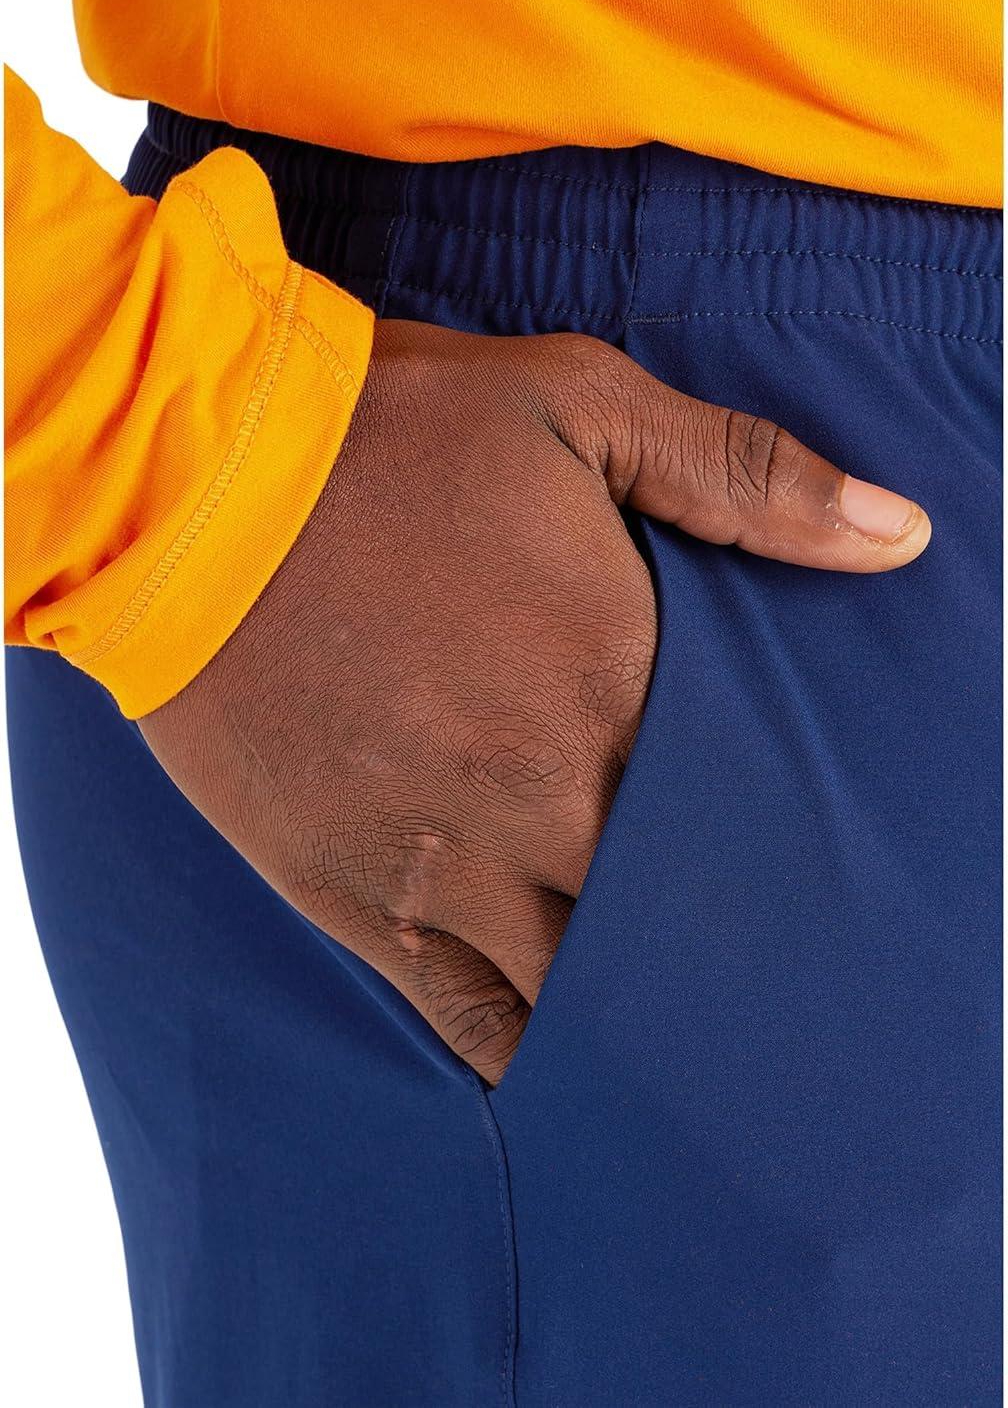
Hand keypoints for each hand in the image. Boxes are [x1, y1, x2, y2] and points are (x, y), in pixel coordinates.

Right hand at [140, 321, 929, 1081]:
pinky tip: (571, 1056)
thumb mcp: (581, 405)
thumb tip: (902, 535)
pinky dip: (530, 1046)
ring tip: (694, 1032)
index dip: (796, 851)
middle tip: (777, 970)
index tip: (833, 879)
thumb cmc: (387, 433)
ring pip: (587, 986)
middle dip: (730, 945)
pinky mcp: (359, 895)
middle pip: (678, 917)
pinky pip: (467, 1013)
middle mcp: (544, 793)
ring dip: (642, 1006)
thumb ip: (748, 478)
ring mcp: (447, 860)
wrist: (187, 481)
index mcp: (614, 680)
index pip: (751, 812)